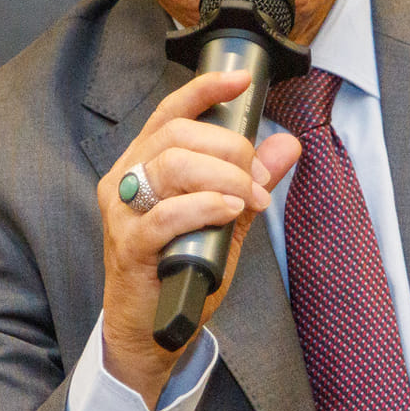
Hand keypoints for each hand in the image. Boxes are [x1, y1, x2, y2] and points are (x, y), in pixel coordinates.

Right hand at [97, 69, 300, 404]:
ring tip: (248, 200)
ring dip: (224, 179)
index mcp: (145, 164)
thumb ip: (252, 180)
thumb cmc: (181, 268)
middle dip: (229, 150)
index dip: (204, 91)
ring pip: (172, 167)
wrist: (152, 329)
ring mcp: (123, 212)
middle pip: (177, 136)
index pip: (171, 112)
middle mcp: (126, 179)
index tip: (240, 81)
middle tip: (256, 181)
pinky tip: (229, 212)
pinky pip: (167, 214)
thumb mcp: (224, 218)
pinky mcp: (129, 246)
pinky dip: (205, 207)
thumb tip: (286, 144)